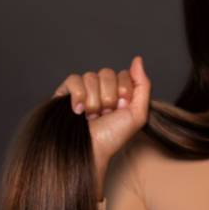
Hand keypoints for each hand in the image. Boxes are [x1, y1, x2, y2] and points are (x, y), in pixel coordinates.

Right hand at [53, 56, 150, 199]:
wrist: (93, 150)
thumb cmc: (114, 137)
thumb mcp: (138, 113)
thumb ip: (143, 85)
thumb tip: (137, 59)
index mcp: (117, 92)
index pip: (123, 73)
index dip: (124, 91)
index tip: (121, 109)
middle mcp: (100, 89)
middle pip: (107, 73)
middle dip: (109, 97)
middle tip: (107, 114)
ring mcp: (83, 91)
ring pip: (90, 77)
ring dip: (94, 101)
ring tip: (93, 116)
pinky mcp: (65, 93)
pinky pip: (73, 80)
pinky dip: (78, 95)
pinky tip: (79, 111)